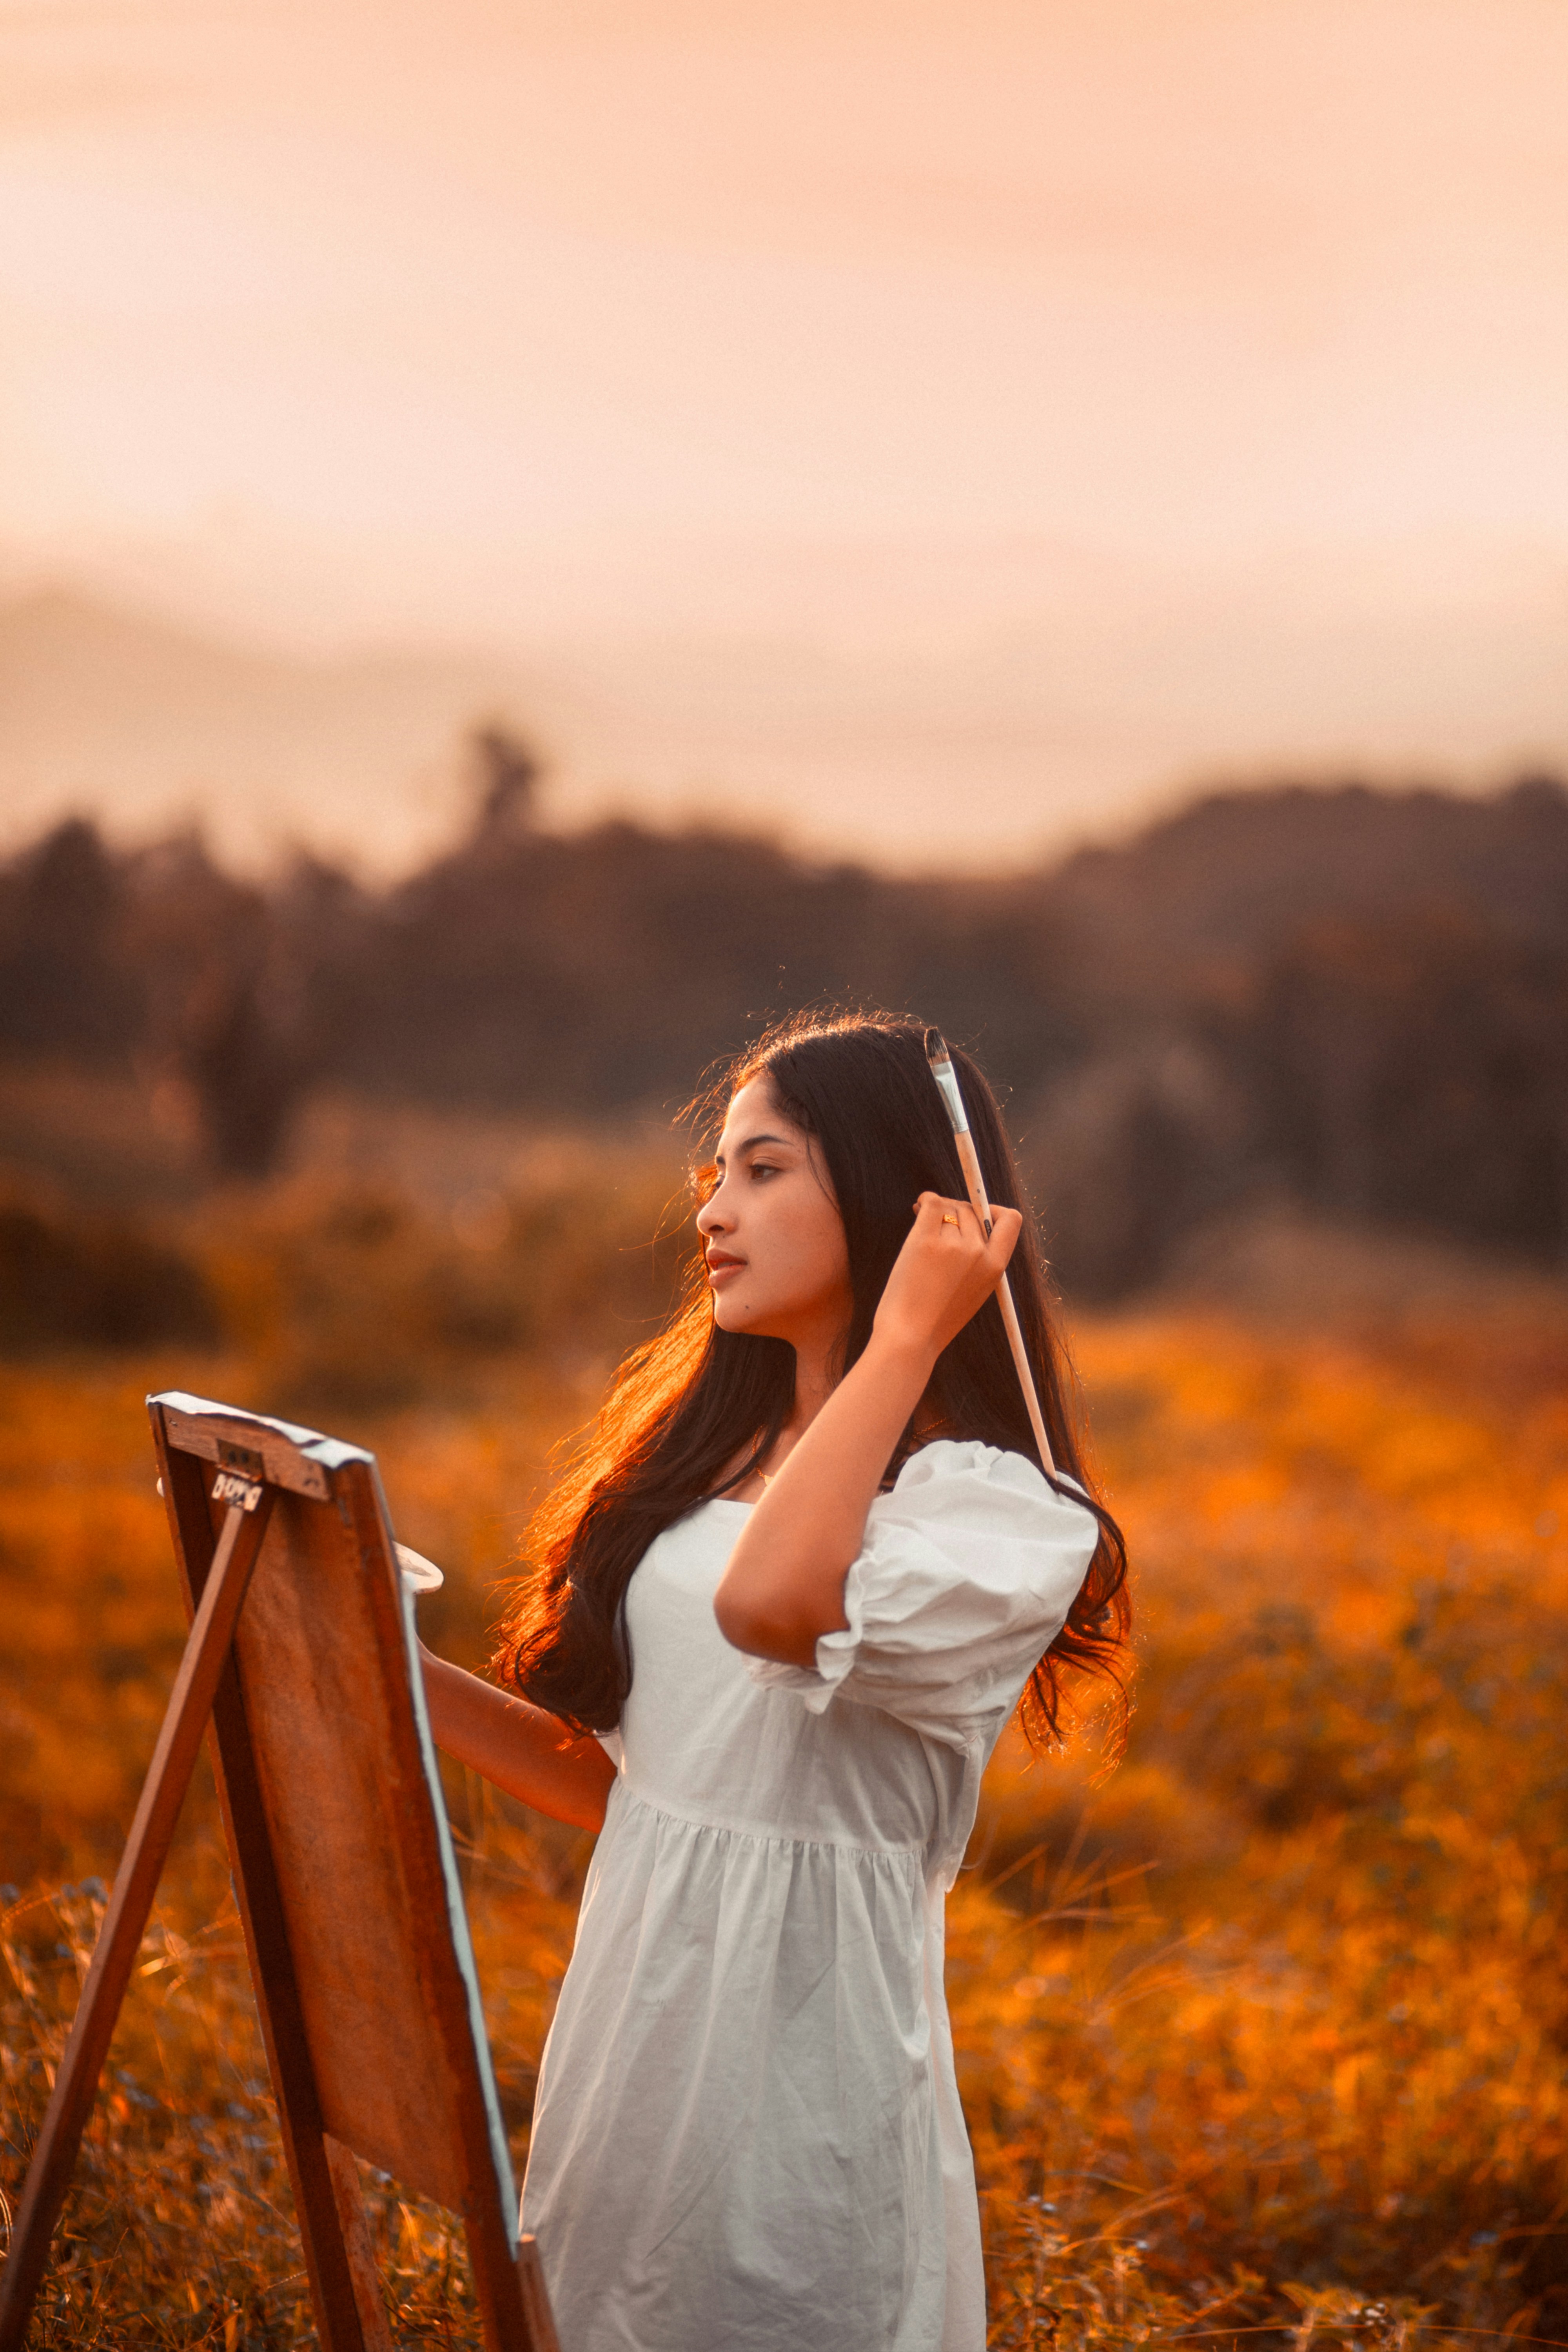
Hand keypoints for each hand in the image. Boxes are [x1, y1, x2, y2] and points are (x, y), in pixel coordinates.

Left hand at [871, 1192, 1021, 1363]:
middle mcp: (979, 1253)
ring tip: (921, 1223)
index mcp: (996, 1267)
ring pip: (950, 1207)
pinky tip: (917, 1207)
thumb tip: (965, 1220)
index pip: (1011, 1220)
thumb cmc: (936, 1318)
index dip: (993, 1210)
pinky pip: (932, 1203)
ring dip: (937, 1210)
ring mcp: (954, 1246)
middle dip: (956, 1210)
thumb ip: (978, 1259)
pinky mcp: (926, 1241)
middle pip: (973, 1210)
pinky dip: (925, 1200)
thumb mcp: (974, 1290)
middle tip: (937, 1221)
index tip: (976, 1214)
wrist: (911, 1337)